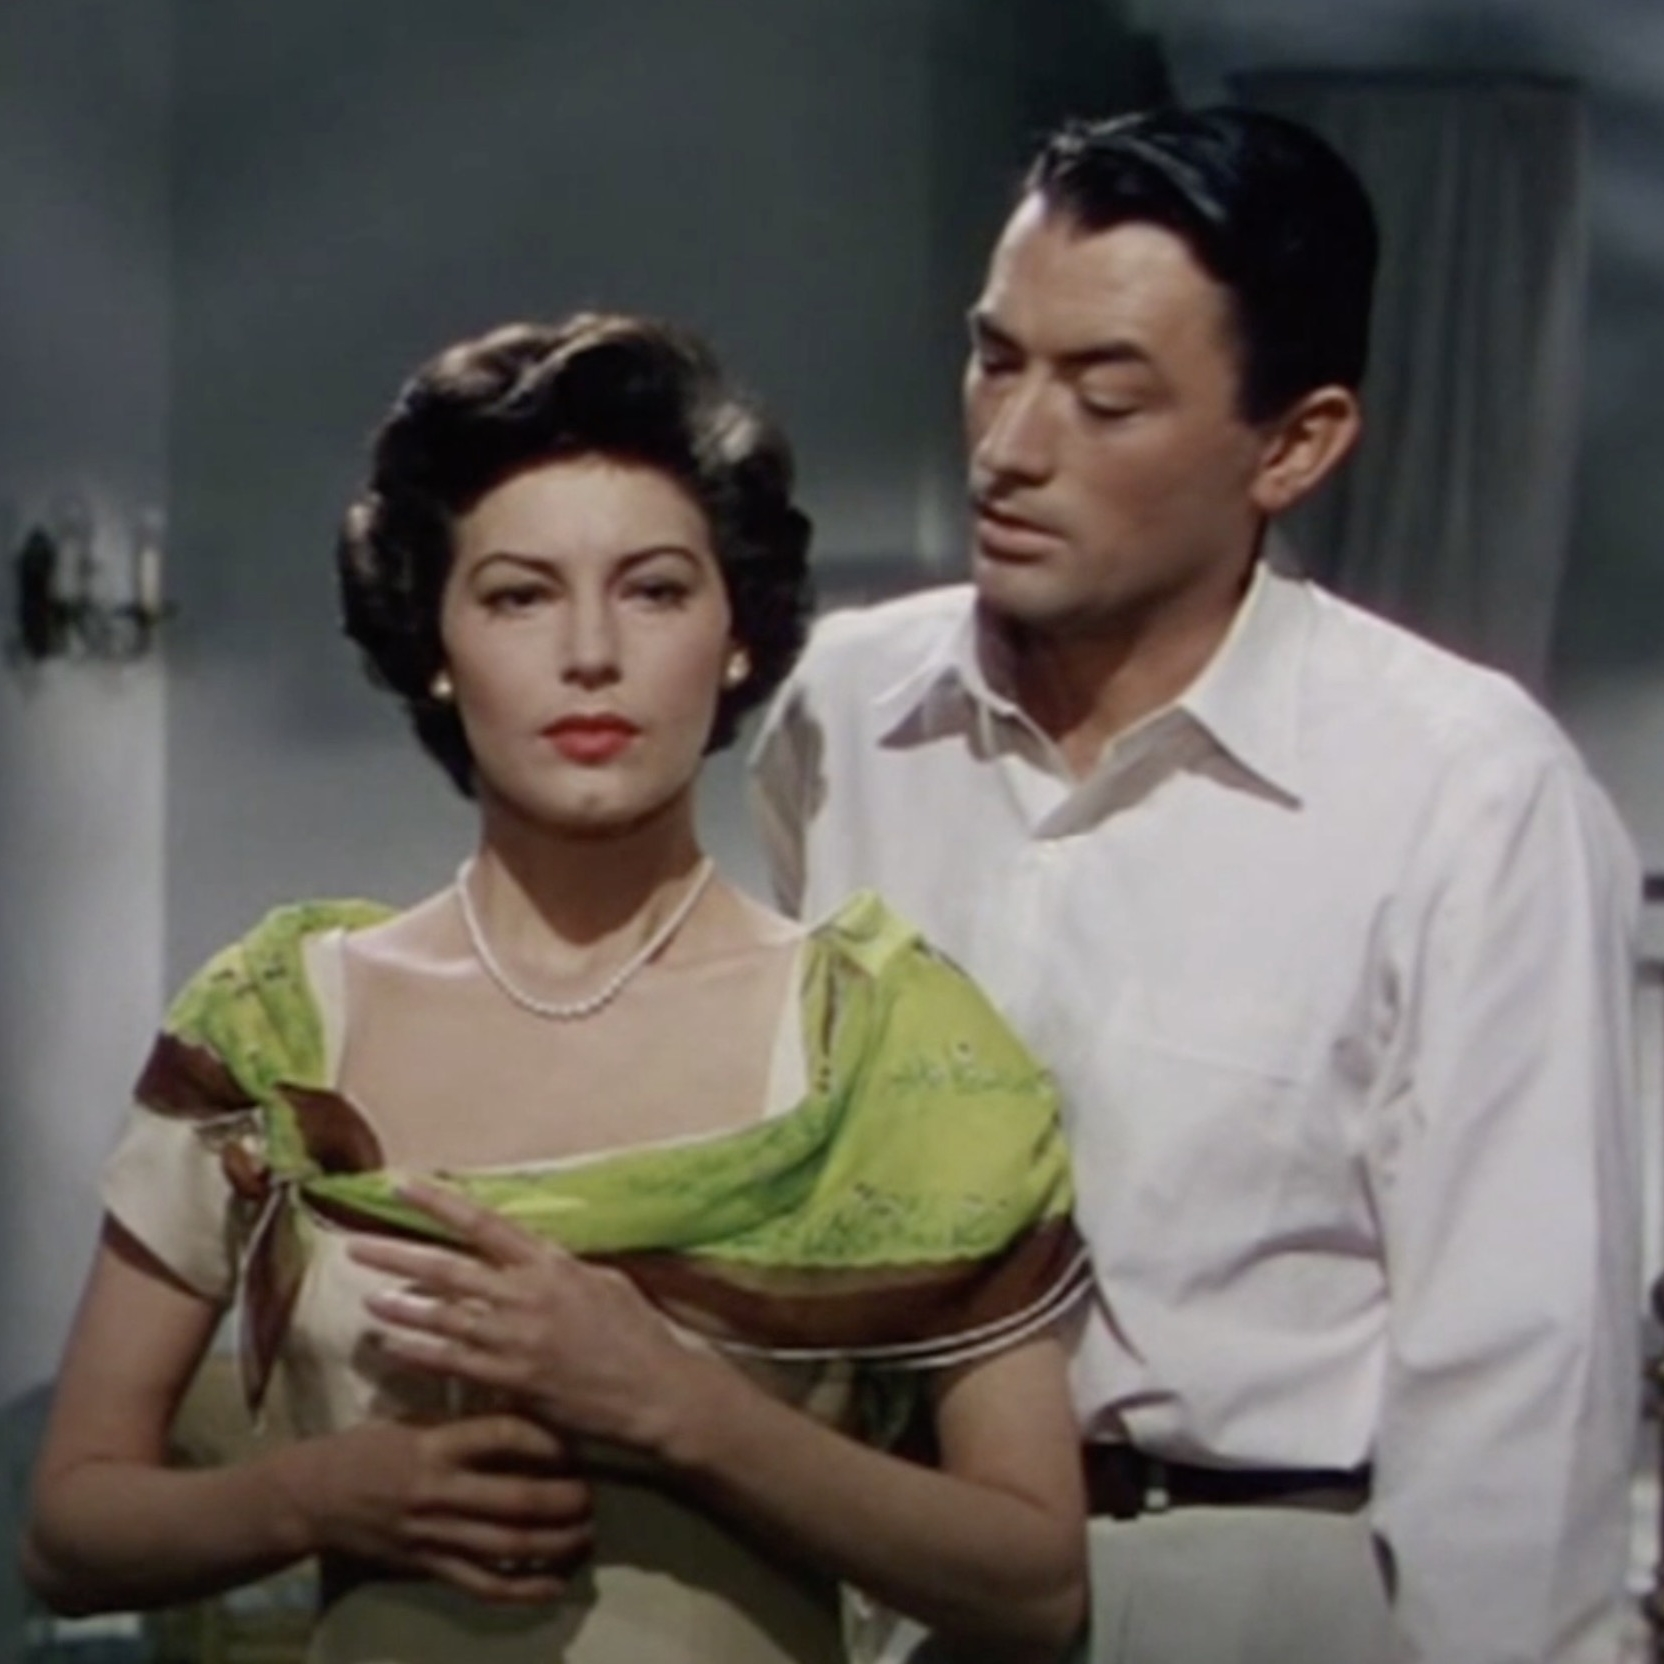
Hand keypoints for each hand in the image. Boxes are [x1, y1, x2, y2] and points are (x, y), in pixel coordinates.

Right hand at [277, 1412, 592, 1604]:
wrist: (311, 1497)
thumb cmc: (369, 1447)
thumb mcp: (415, 1420)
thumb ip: (466, 1423)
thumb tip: (526, 1409)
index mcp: (437, 1443)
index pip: (506, 1435)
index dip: (550, 1440)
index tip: (577, 1442)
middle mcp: (439, 1490)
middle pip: (518, 1498)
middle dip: (565, 1498)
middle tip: (592, 1494)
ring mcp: (434, 1534)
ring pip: (508, 1546)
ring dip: (556, 1543)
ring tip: (585, 1534)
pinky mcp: (427, 1567)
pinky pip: (482, 1585)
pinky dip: (523, 1589)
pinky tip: (554, 1585)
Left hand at [352, 1180, 703, 1455]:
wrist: (656, 1389)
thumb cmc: (638, 1333)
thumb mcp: (604, 1282)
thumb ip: (561, 1269)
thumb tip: (533, 1258)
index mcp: (550, 1263)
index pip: (484, 1223)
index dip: (439, 1204)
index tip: (401, 1185)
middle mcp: (527, 1295)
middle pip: (449, 1269)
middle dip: (397, 1256)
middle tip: (354, 1247)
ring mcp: (516, 1339)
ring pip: (443, 1317)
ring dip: (400, 1307)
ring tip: (364, 1298)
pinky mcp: (513, 1379)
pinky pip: (454, 1363)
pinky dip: (419, 1352)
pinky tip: (392, 1346)